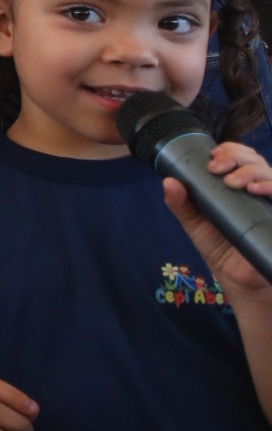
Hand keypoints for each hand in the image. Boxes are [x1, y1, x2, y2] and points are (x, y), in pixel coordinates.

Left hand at [164, 143, 271, 298]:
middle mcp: (259, 191)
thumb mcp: (196, 224)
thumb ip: (181, 204)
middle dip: (236, 156)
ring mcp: (270, 204)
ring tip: (233, 182)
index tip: (213, 155)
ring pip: (271, 174)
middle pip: (256, 160)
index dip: (231, 150)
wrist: (239, 280)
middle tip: (216, 168)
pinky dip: (271, 187)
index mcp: (239, 186)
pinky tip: (256, 190)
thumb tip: (168, 181)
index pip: (242, 157)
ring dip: (252, 171)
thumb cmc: (219, 247)